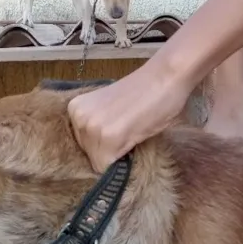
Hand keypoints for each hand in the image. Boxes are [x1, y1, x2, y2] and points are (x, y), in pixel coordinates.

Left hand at [67, 56, 191, 172]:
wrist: (167, 76)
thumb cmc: (146, 91)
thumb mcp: (110, 109)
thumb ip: (98, 125)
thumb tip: (95, 152)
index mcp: (75, 109)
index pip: (82, 145)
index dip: (102, 145)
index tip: (120, 131)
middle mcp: (78, 117)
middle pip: (88, 155)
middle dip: (108, 150)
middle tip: (129, 130)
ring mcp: (91, 127)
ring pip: (98, 162)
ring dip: (117, 155)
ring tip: (133, 132)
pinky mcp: (108, 137)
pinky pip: (107, 167)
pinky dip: (122, 161)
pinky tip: (134, 138)